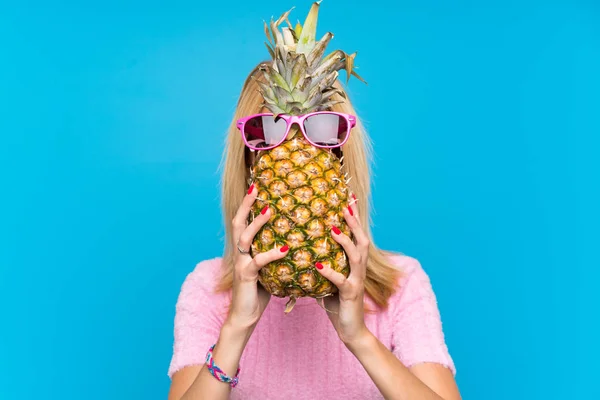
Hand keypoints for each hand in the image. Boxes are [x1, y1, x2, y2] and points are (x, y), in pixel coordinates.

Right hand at [227, 183, 289, 329]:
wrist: (244, 317)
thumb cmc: (257, 293)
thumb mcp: (267, 270)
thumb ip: (274, 255)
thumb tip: (293, 242)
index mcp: (245, 250)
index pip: (243, 222)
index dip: (247, 205)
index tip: (256, 187)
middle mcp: (240, 253)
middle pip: (238, 222)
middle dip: (246, 205)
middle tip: (256, 188)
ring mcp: (241, 264)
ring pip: (245, 237)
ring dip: (257, 222)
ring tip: (269, 209)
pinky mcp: (246, 276)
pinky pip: (258, 261)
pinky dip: (271, 253)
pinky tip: (284, 249)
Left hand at [315, 195, 371, 346]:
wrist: (351, 330)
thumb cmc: (338, 304)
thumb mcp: (329, 281)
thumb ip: (322, 266)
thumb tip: (304, 251)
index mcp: (353, 264)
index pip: (355, 236)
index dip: (353, 218)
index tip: (347, 199)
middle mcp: (358, 269)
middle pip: (361, 240)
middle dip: (354, 222)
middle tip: (345, 205)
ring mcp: (356, 281)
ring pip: (356, 256)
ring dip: (345, 241)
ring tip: (333, 229)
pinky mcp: (351, 294)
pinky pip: (341, 281)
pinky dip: (330, 272)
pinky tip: (318, 265)